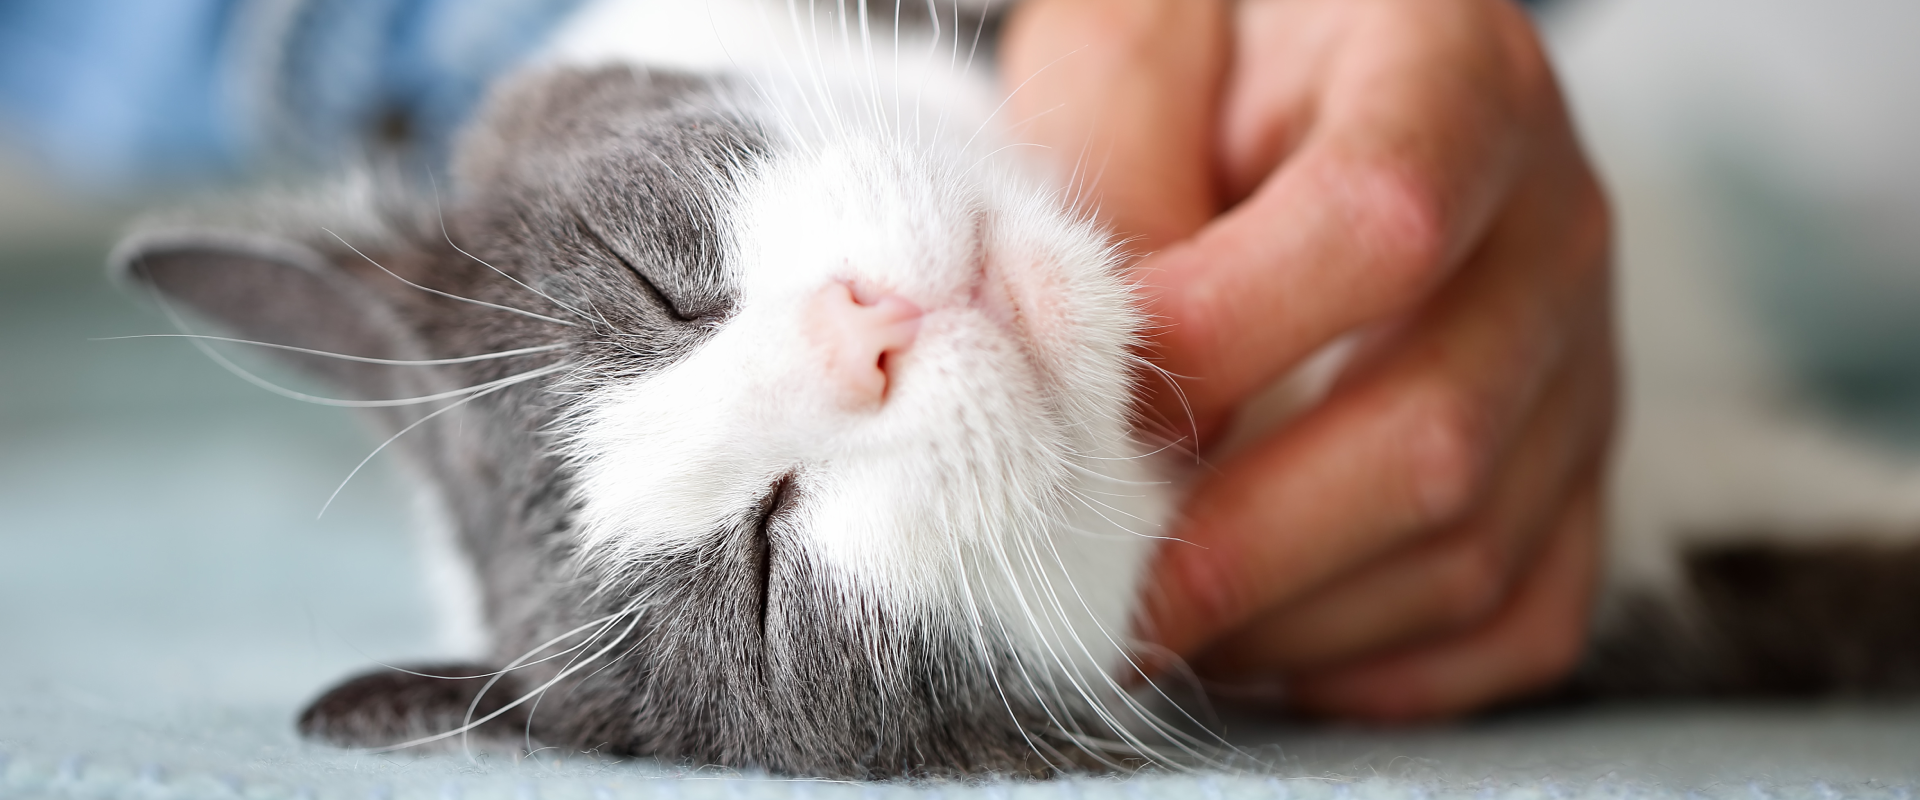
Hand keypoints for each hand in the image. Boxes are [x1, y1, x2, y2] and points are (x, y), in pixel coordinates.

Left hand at [1002, 0, 1615, 719]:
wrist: (1313, 85)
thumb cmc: (1204, 63)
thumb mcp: (1131, 51)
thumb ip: (1112, 173)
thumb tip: (1099, 379)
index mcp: (1454, 73)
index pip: (1379, 226)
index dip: (1227, 338)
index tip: (1096, 401)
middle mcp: (1553, 222)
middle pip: (1437, 431)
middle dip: (1240, 544)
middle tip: (1095, 588)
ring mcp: (1584, 358)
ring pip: (1473, 550)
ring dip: (1289, 619)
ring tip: (1155, 615)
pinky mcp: (1577, 465)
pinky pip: (1519, 618)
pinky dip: (1382, 666)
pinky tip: (1267, 639)